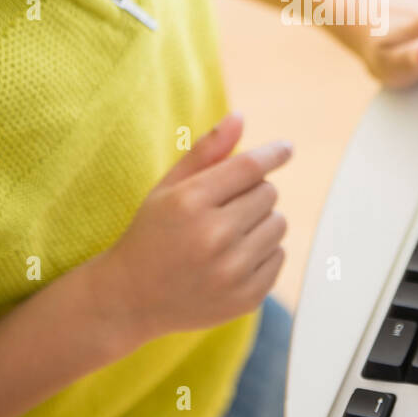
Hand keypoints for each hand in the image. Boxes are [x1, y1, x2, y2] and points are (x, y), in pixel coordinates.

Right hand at [83, 111, 290, 350]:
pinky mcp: (247, 298)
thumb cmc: (152, 234)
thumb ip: (205, 152)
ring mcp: (232, 272)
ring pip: (279, 224)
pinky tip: (232, 259)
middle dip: (253, 193)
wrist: (132, 299)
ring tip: (228, 233)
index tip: (286, 148)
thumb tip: (240, 118)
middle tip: (225, 207)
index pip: (249, 168)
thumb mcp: (168, 188)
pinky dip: (263, 252)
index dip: (272, 154)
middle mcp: (213, 237)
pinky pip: (280, 255)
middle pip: (269, 193)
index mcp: (190, 203)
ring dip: (261, 222)